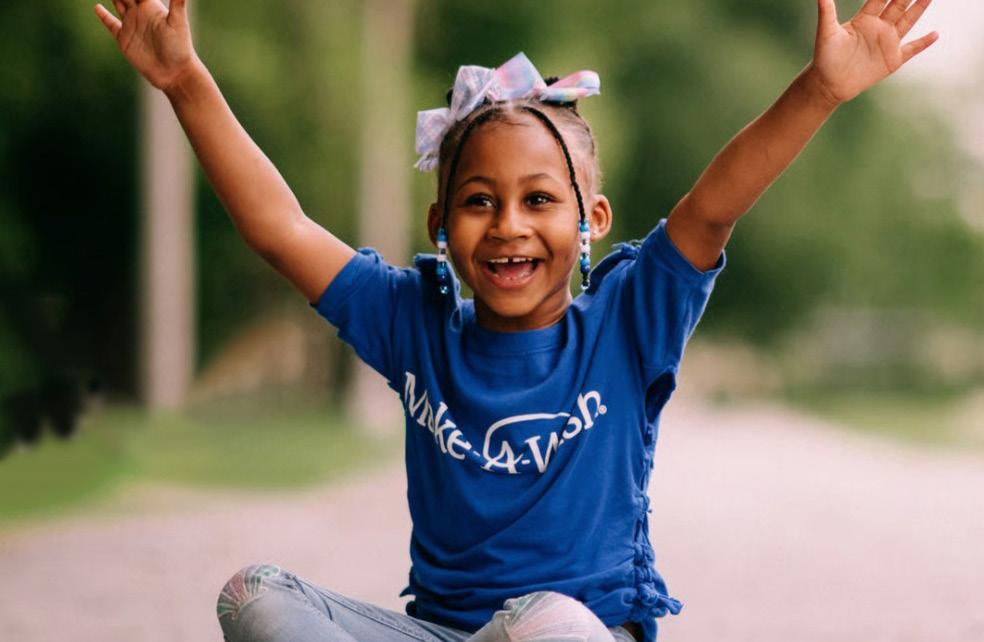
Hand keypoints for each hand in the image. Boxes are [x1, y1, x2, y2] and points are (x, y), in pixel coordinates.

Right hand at [94, 0, 196, 91]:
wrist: (175, 74)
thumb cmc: (179, 48)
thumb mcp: (178, 22)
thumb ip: (178, 2)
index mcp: (151, 6)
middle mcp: (140, 13)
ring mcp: (131, 25)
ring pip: (118, 3)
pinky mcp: (124, 40)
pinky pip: (111, 24)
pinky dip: (104, 16)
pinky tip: (98, 7)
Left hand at [809, 0, 938, 104]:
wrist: (828, 85)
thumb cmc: (825, 58)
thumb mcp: (826, 33)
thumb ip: (826, 13)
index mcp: (865, 19)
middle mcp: (878, 28)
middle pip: (899, 4)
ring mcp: (887, 43)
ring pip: (908, 20)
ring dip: (920, 8)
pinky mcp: (892, 60)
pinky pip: (911, 49)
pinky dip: (923, 43)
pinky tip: (935, 34)